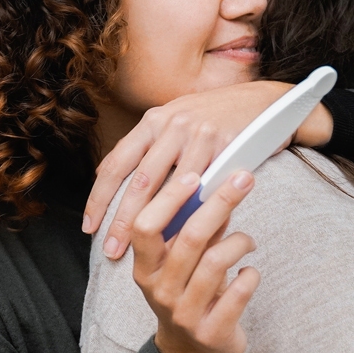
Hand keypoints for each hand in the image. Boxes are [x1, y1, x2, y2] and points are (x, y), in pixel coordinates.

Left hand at [83, 80, 333, 259]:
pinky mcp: (226, 144)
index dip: (99, 198)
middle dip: (122, 218)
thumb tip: (117, 185)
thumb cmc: (215, 118)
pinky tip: (186, 236)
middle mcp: (171, 124)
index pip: (117, 163)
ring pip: (171, 187)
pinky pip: (207, 186)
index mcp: (153, 121)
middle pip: (139, 179)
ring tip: (148, 250)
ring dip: (157, 224)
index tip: (89, 227)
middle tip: (111, 249)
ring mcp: (199, 133)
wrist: (264, 101)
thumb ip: (151, 151)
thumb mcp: (176, 123)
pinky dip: (194, 214)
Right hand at [126, 168, 259, 352]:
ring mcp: (184, 313)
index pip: (145, 225)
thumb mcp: (182, 262)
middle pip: (188, 237)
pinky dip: (250, 275)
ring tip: (249, 241)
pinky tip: (249, 273)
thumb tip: (215, 185)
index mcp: (145, 268)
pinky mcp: (212, 332)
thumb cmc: (187, 294)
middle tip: (244, 179)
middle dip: (220, 202)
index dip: (169, 199)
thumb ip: (195, 229)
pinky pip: (239, 292)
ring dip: (240, 242)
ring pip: (216, 262)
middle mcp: (160, 290)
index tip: (196, 176)